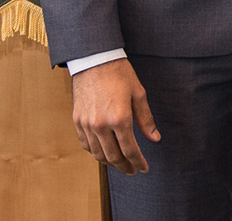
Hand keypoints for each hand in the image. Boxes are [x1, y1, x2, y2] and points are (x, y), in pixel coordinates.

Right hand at [71, 60, 159, 174]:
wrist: (94, 61)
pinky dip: (95, 152)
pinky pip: (85, 144)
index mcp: (119, 118)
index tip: (144, 168)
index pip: (130, 149)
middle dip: (124, 166)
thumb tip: (154, 138)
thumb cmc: (120, 75)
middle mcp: (100, 125)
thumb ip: (146, 119)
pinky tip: (103, 152)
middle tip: (133, 171)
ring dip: (109, 162)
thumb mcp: (139, 94)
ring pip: (97, 153)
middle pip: (112, 156)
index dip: (138, 161)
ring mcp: (86, 124)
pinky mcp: (77, 121)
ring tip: (120, 164)